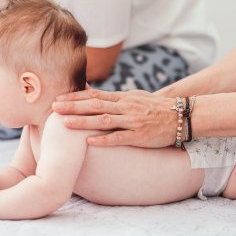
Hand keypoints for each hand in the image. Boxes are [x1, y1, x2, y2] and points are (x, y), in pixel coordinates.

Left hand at [52, 89, 176, 147]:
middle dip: (73, 106)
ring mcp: (133, 122)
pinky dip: (104, 139)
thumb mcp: (135, 97)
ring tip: (66, 123)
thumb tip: (92, 93)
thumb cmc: (155, 108)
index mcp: (124, 98)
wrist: (182, 116)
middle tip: (53, 107)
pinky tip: (90, 141)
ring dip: (84, 121)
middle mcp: (126, 107)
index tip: (58, 98)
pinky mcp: (141, 136)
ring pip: (104, 120)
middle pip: (95, 105)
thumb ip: (114, 98)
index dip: (76, 97)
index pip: (95, 95)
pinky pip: (120, 138)